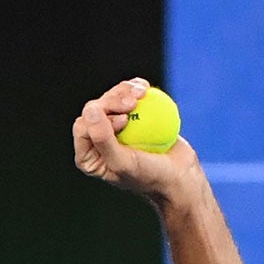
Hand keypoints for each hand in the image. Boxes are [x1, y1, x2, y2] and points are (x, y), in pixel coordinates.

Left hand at [72, 78, 200, 206]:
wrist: (180, 176)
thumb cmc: (150, 176)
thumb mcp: (123, 162)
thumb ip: (102, 139)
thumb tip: (90, 110)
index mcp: (89, 157)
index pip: (82, 126)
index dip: (100, 116)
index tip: (125, 121)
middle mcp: (98, 141)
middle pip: (96, 107)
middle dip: (113, 99)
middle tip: (134, 102)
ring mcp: (115, 128)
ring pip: (111, 98)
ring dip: (125, 90)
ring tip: (142, 93)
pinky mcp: (132, 118)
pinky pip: (127, 96)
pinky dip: (135, 88)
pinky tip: (145, 89)